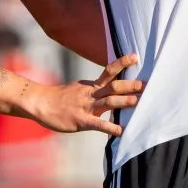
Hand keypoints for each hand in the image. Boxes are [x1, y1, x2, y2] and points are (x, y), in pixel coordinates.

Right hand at [23, 54, 141, 136]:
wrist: (41, 103)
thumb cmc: (60, 98)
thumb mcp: (78, 88)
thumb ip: (93, 89)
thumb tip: (107, 87)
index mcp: (91, 85)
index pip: (109, 70)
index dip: (122, 63)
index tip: (136, 56)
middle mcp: (91, 93)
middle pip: (114, 86)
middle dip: (131, 85)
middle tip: (147, 85)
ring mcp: (86, 106)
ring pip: (108, 101)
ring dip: (124, 101)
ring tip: (138, 102)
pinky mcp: (81, 120)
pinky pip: (98, 124)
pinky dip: (111, 127)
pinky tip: (121, 131)